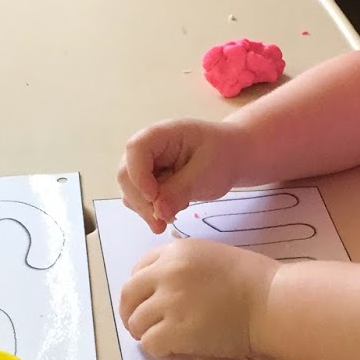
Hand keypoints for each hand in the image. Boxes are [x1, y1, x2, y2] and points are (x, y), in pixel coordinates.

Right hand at [117, 119, 243, 232]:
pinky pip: (140, 200)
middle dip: (142, 201)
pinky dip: (152, 211)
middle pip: (127, 174)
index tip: (154, 199)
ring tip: (172, 217)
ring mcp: (146, 166)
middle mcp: (148, 149)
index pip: (136, 150)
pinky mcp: (149, 182)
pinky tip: (172, 211)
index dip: (139, 175)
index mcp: (161, 135)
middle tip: (162, 224)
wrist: (231, 157)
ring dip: (146, 209)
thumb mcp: (206, 173)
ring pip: (130, 191)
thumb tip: (158, 212)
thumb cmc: (222, 156)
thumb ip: (180, 191)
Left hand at [119, 239, 275, 359]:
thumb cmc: (254, 280)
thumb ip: (183, 268)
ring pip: (136, 321)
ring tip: (159, 339)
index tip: (144, 301)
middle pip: (129, 294)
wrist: (272, 301)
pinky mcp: (175, 330)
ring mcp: (169, 302)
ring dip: (144, 332)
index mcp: (176, 251)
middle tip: (139, 327)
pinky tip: (171, 349)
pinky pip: (150, 343)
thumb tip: (162, 290)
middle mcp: (167, 273)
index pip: (139, 268)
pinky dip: (156, 349)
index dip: (139, 289)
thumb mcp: (212, 257)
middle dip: (130, 312)